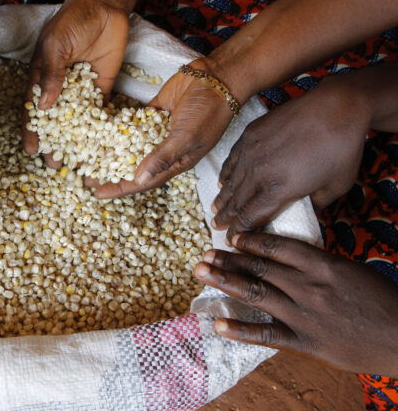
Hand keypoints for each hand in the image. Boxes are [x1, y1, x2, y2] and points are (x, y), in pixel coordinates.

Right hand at [22, 0, 128, 164]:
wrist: (104, 8)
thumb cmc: (72, 22)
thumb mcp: (56, 45)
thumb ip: (51, 74)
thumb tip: (44, 106)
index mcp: (41, 78)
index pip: (34, 110)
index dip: (32, 130)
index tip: (31, 150)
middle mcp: (60, 89)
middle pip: (55, 122)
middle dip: (54, 143)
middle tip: (53, 165)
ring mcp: (81, 91)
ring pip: (77, 123)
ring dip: (77, 143)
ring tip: (77, 164)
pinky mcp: (102, 90)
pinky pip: (99, 114)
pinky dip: (99, 131)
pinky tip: (101, 148)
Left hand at [95, 58, 233, 198]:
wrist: (217, 78)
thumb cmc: (209, 112)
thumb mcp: (186, 137)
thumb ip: (162, 156)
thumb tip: (139, 178)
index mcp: (175, 162)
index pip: (143, 181)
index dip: (121, 188)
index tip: (98, 193)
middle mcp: (164, 149)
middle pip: (132, 165)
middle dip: (110, 172)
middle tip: (84, 176)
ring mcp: (157, 131)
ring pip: (129, 145)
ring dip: (110, 150)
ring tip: (87, 155)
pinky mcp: (153, 113)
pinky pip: (132, 123)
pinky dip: (117, 126)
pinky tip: (98, 129)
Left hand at [194, 232, 397, 376]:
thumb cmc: (382, 301)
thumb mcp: (349, 271)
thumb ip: (316, 263)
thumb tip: (284, 255)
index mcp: (323, 265)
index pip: (276, 246)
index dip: (249, 240)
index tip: (231, 237)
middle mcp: (308, 287)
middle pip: (259, 268)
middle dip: (227, 259)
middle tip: (204, 254)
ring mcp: (304, 316)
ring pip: (255, 294)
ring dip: (224, 282)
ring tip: (201, 273)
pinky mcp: (305, 343)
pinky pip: (266, 335)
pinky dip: (240, 330)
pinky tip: (218, 324)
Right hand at [212, 76, 369, 232]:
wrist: (336, 108)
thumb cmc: (342, 148)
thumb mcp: (336, 186)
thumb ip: (316, 204)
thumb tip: (305, 211)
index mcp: (279, 190)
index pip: (250, 217)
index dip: (239, 232)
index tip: (232, 241)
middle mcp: (259, 173)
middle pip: (236, 202)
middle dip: (226, 218)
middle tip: (216, 227)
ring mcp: (251, 152)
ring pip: (230, 181)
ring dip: (222, 198)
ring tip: (215, 209)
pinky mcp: (250, 134)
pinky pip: (231, 159)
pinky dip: (225, 173)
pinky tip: (222, 181)